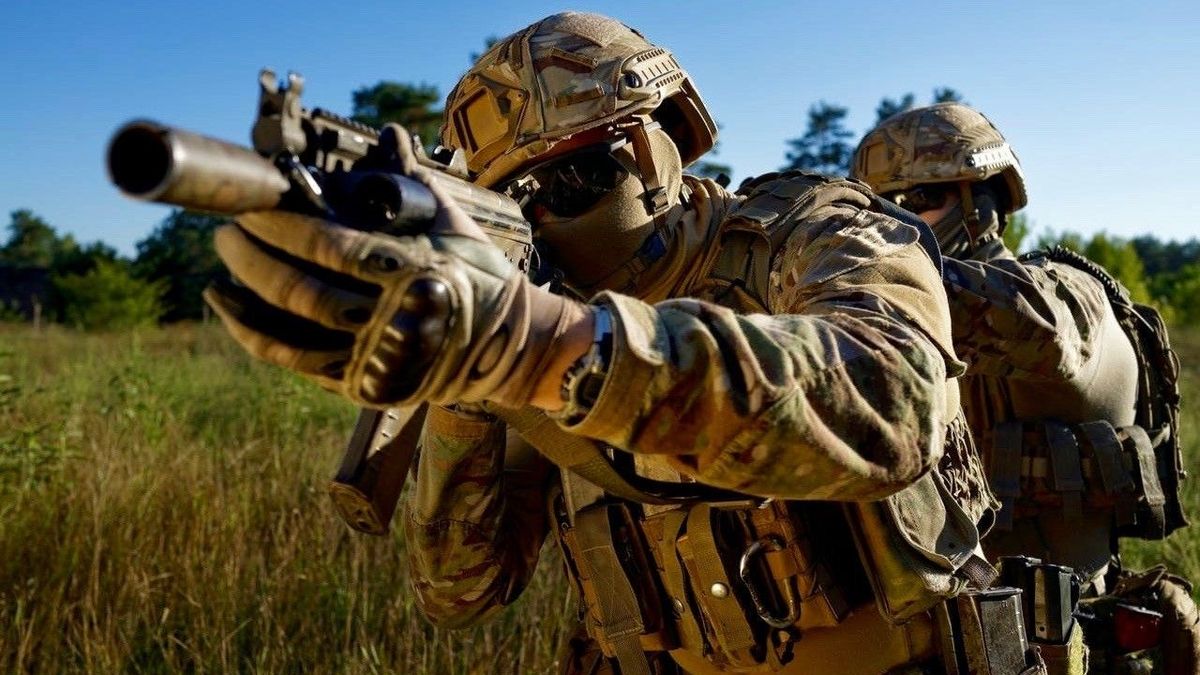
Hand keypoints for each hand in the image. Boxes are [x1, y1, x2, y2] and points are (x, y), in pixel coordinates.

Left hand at [204, 177, 583, 408]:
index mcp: (413, 274)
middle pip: (300, 290)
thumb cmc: (480, 277)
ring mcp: (374, 359)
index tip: (254, 207)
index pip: (330, 247)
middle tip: (226, 231)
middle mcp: (391, 321)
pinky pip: (293, 361)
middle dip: (251, 258)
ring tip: (223, 263)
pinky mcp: (362, 384)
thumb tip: (389, 133)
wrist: (506, 347)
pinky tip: (231, 307)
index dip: (280, 227)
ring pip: (289, 332)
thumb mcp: (453, 226)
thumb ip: (413, 181)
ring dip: (243, 295)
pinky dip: (253, 334)